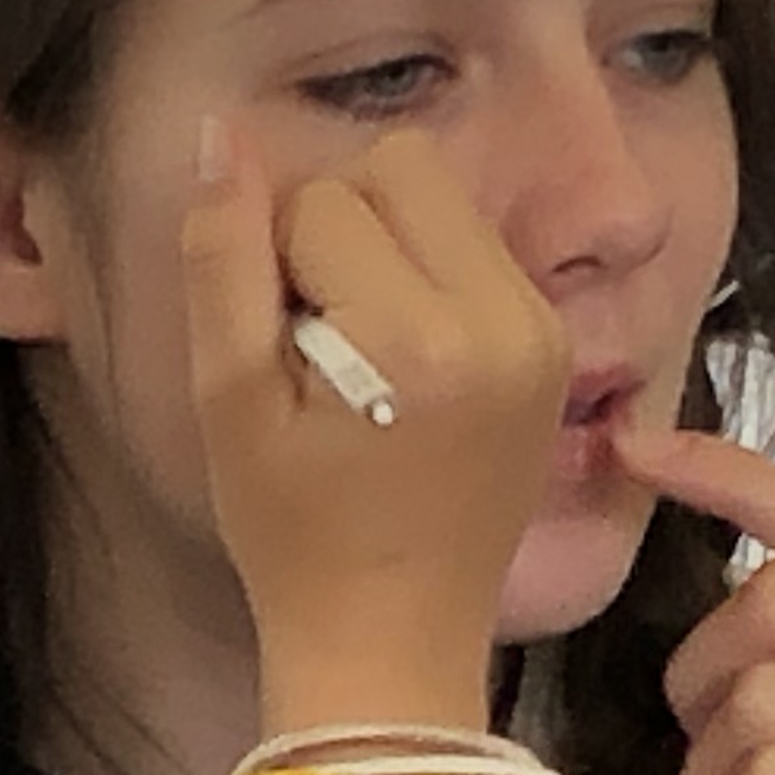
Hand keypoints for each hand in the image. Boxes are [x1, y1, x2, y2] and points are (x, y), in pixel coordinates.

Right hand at [183, 125, 565, 729]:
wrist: (393, 640)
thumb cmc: (293, 535)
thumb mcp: (227, 400)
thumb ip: (221, 258)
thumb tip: (221, 135)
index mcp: (418, 341)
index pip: (320, 201)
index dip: (272, 264)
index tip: (279, 355)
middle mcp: (502, 321)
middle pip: (398, 164)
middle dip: (338, 225)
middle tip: (317, 334)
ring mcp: (541, 332)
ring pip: (442, 193)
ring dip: (386, 245)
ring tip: (361, 349)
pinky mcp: (554, 346)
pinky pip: (477, 246)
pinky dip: (428, 277)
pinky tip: (403, 363)